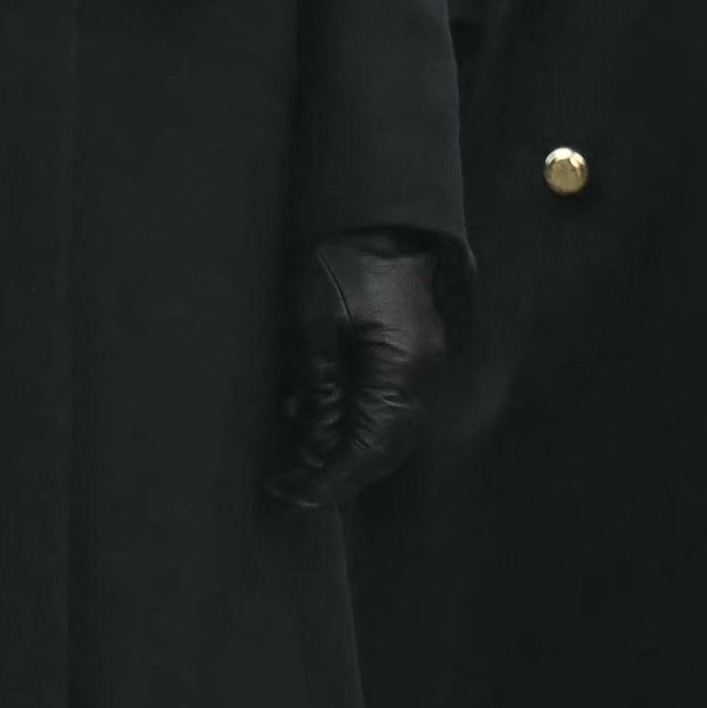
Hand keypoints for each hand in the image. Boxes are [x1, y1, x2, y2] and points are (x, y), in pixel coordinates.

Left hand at [268, 232, 452, 513]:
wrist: (377, 211)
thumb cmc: (339, 253)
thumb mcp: (313, 314)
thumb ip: (318, 379)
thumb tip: (313, 439)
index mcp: (400, 365)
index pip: (369, 448)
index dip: (330, 479)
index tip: (292, 496)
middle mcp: (420, 373)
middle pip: (384, 451)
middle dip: (335, 478)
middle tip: (285, 492)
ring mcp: (421, 365)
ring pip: (387, 435)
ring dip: (344, 458)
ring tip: (294, 471)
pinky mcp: (411, 355)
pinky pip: (386, 411)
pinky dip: (354, 432)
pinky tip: (315, 433)